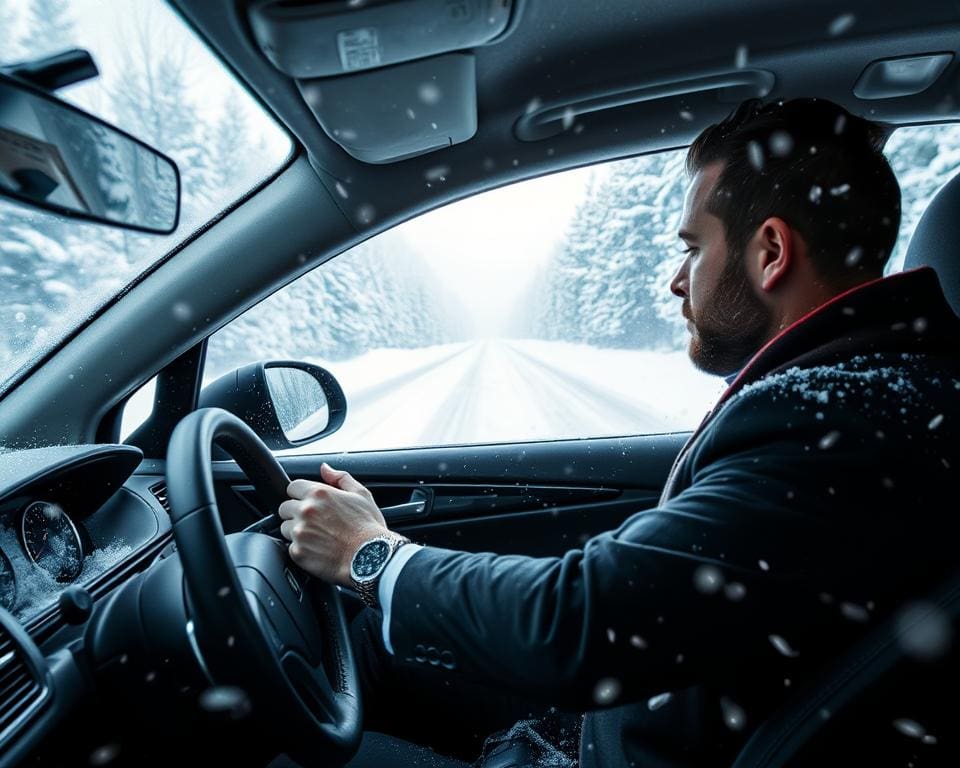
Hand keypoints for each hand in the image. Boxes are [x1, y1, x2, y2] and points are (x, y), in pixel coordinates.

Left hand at [278, 463, 389, 585]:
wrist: (371, 557)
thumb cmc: (369, 527)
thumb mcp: (361, 495)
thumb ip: (340, 478)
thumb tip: (325, 468)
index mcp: (319, 493)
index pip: (293, 487)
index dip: (301, 494)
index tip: (309, 503)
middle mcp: (305, 510)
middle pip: (285, 508)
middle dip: (296, 513)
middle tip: (315, 522)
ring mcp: (300, 532)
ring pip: (285, 528)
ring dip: (297, 531)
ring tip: (318, 537)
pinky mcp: (298, 552)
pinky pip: (291, 548)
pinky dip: (301, 549)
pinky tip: (318, 550)